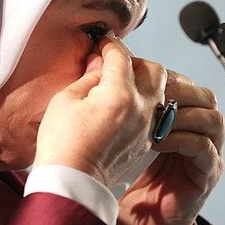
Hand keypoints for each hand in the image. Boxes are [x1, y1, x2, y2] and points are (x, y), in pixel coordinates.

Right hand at [33, 36, 165, 186]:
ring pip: (161, 89)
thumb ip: (87, 77)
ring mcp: (147, 126)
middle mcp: (141, 109)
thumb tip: (99, 64)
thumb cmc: (63, 145)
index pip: (121, 56)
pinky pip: (157, 110)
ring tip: (122, 83)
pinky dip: (146, 101)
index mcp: (119, 95)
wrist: (73, 182)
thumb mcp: (65, 100)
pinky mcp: (147, 140)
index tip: (102, 42)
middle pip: (154, 69)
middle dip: (134, 61)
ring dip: (144, 80)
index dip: (109, 45)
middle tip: (114, 63)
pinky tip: (126, 104)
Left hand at [117, 71, 224, 224]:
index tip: (140, 78)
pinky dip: (182, 140)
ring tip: (154, 121)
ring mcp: (207, 152)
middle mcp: (198, 131)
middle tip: (151, 97)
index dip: (166, 77)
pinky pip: (205, 147)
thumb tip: (101, 69)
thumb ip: (119, 105)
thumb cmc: (125, 175)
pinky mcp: (207, 173)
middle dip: (178, 92)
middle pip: (205, 96)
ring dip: (182, 115)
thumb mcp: (121, 131)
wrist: (137, 222)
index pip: (185, 83)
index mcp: (178, 116)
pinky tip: (158, 142)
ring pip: (213, 118)